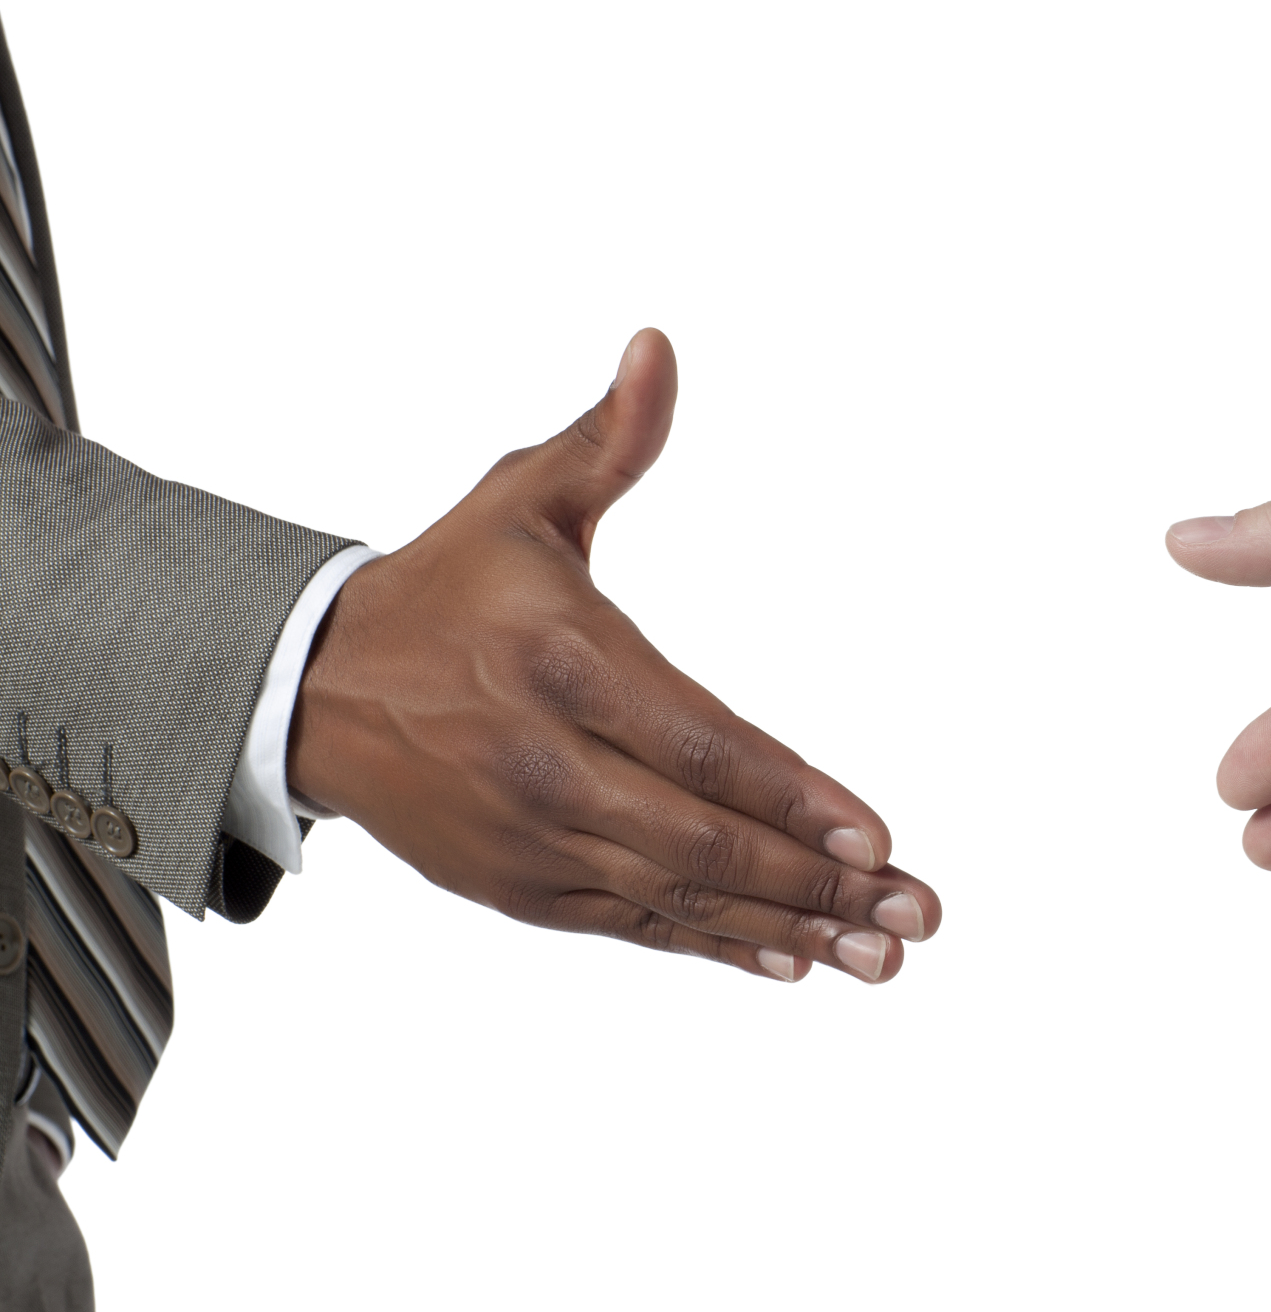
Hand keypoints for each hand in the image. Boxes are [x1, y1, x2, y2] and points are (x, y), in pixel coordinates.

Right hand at [288, 329, 939, 982]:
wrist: (309, 690)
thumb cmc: (448, 585)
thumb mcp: (519, 497)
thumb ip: (609, 439)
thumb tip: (660, 348)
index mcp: (564, 661)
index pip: (701, 742)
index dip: (791, 796)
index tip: (876, 836)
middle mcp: (547, 762)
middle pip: (704, 839)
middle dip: (822, 884)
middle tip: (919, 913)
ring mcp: (532, 838)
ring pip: (682, 897)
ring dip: (792, 930)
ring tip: (884, 956)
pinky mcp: (520, 888)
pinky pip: (636, 928)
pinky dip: (717, 948)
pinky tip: (795, 963)